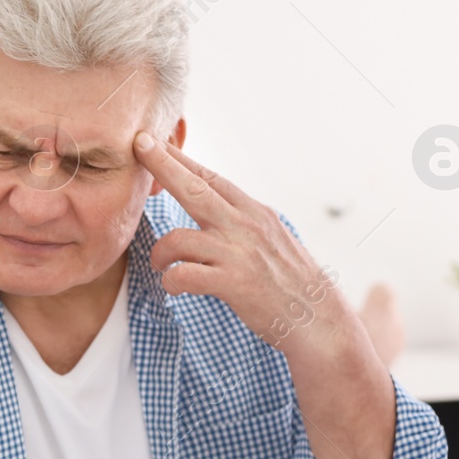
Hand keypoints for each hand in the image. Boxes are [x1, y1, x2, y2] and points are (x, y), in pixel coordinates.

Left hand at [133, 131, 352, 358]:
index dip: (183, 159)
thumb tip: (215, 204)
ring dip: (160, 253)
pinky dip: (171, 281)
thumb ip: (241, 221)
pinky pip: (184, 275)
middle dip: (164, 165)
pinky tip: (174, 287)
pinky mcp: (234, 283)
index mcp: (254, 212)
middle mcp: (245, 226)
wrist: (317, 317)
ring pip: (179, 239)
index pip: (212, 178)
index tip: (157, 141)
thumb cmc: (290, 281)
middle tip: (141, 145)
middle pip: (195, 189)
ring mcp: (239, 253)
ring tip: (161, 264)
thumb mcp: (271, 238)